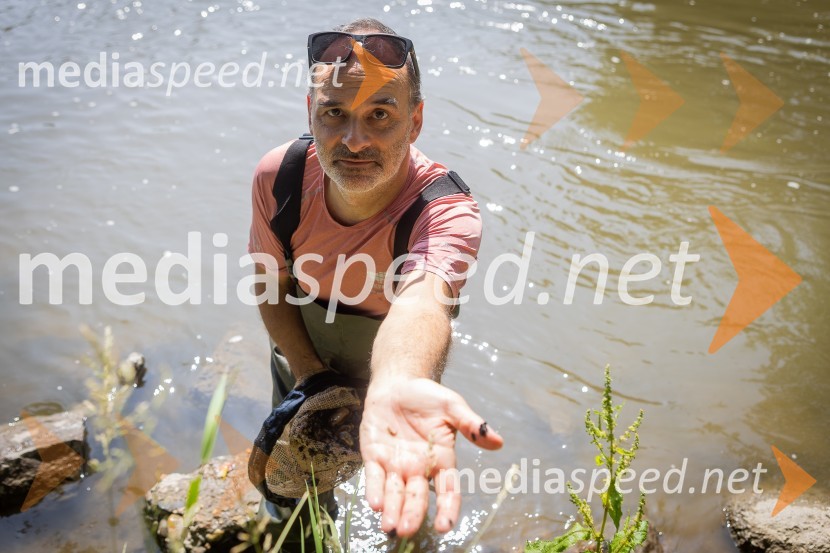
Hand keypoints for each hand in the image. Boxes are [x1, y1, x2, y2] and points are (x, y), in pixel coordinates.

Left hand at [359, 377, 502, 537]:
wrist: (397, 383)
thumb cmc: (427, 396)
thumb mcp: (452, 406)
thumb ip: (471, 424)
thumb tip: (498, 441)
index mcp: (441, 460)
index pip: (447, 489)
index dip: (447, 509)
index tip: (444, 526)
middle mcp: (418, 469)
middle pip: (417, 497)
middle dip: (412, 514)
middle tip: (406, 530)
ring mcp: (395, 465)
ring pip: (394, 493)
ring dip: (392, 510)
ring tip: (389, 526)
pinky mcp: (374, 456)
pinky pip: (374, 477)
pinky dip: (374, 490)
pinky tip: (374, 503)